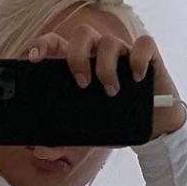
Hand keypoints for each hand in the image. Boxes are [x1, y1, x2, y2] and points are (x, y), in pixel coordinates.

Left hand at [25, 26, 185, 136]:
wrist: (152, 126)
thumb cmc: (114, 120)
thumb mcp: (85, 132)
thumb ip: (60, 142)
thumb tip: (40, 151)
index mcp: (79, 64)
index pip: (56, 42)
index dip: (43, 44)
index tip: (34, 58)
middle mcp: (99, 52)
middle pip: (83, 34)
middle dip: (78, 57)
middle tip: (82, 84)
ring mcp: (123, 51)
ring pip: (110, 41)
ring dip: (107, 68)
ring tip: (111, 92)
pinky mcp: (148, 54)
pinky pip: (144, 44)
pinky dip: (138, 59)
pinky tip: (136, 78)